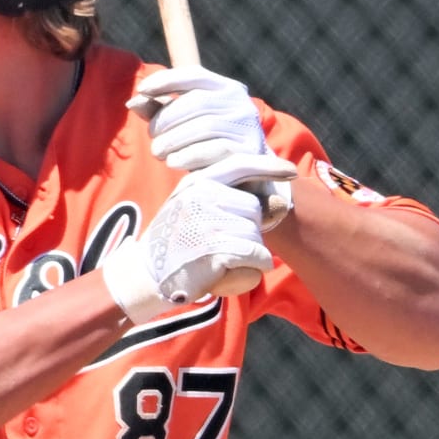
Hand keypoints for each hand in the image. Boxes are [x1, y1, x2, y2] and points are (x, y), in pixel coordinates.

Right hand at [100, 172, 271, 326]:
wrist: (146, 275)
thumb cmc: (173, 243)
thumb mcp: (188, 206)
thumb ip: (218, 194)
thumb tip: (268, 197)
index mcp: (196, 181)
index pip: (240, 164)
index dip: (269, 167)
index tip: (292, 171)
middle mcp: (200, 195)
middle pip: (252, 206)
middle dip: (250, 227)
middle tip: (228, 245)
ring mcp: (206, 220)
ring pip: (254, 231)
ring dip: (253, 249)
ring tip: (228, 260)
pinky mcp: (213, 247)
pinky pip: (254, 252)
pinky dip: (258, 263)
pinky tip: (249, 268)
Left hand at [130, 66, 294, 225]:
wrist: (247, 179)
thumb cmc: (208, 147)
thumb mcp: (185, 126)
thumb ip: (161, 112)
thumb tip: (133, 102)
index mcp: (226, 88)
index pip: (194, 74)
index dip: (166, 80)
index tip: (142, 90)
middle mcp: (240, 102)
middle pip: (196, 102)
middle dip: (167, 119)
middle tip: (152, 137)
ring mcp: (248, 126)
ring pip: (204, 126)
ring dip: (174, 140)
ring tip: (158, 152)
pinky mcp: (249, 152)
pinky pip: (214, 150)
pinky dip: (188, 156)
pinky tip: (173, 162)